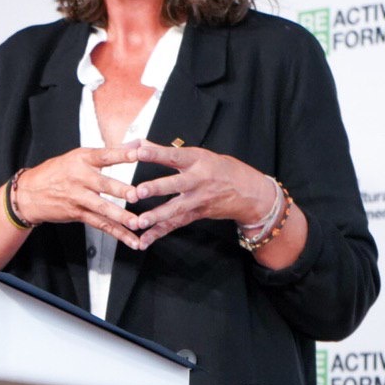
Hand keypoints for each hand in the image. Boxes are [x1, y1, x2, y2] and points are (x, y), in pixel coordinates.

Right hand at [18, 143, 145, 249]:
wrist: (29, 193)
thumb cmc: (57, 171)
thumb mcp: (77, 156)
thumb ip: (108, 154)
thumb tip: (137, 144)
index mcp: (82, 159)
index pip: (104, 155)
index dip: (121, 154)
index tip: (138, 153)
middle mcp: (79, 177)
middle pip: (103, 184)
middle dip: (120, 190)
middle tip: (136, 195)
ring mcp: (78, 197)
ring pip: (102, 208)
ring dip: (120, 216)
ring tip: (137, 223)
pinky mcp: (77, 213)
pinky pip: (101, 224)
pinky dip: (118, 233)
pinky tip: (132, 240)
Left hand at [128, 142, 274, 247]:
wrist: (249, 192)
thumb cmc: (217, 168)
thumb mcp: (196, 154)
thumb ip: (162, 150)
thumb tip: (135, 144)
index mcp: (196, 160)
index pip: (174, 155)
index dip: (156, 153)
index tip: (138, 153)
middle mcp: (198, 180)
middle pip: (175, 184)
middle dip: (156, 188)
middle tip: (138, 191)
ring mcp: (198, 199)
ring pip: (176, 209)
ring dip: (156, 216)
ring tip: (139, 221)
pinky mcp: (196, 214)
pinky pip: (175, 225)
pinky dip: (158, 233)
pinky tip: (143, 241)